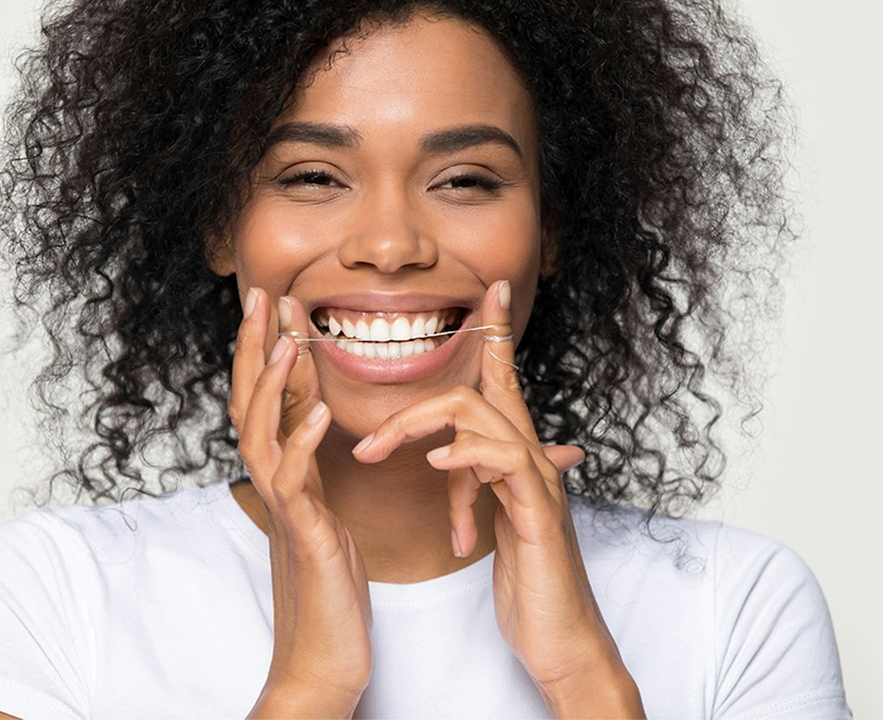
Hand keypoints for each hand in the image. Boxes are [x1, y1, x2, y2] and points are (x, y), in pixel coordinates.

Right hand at [231, 289, 371, 717]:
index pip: (267, 397)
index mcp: (284, 471)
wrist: (322, 658)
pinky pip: (297, 484)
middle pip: (250, 403)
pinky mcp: (304, 536)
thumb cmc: (327, 583)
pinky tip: (317, 413)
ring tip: (286, 341)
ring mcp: (285, 508)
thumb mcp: (321, 507)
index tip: (272, 301)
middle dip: (253, 347)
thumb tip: (309, 415)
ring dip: (272, 385)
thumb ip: (311, 462)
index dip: (266, 347)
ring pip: (261, 435)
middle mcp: (274, 482)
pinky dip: (303, 443)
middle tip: (259, 296)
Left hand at [350, 281, 644, 716]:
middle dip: (413, 405)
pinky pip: (503, 459)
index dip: (497, 331)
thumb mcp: (491, 516)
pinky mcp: (538, 510)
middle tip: (365, 443)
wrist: (563, 636)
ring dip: (418, 427)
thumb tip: (451, 454)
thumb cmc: (527, 574)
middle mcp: (529, 454)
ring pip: (480, 415)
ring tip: (373, 455)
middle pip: (476, 391)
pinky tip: (436, 466)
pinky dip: (466, 455)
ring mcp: (537, 479)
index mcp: (513, 452)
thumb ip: (475, 477)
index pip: (503, 377)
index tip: (491, 290)